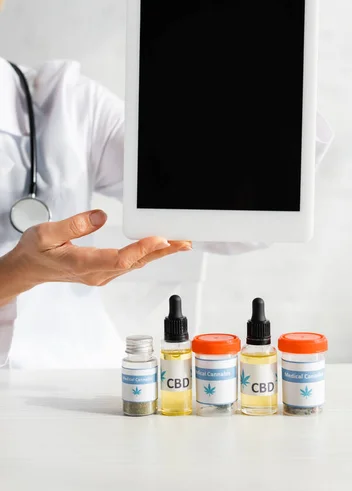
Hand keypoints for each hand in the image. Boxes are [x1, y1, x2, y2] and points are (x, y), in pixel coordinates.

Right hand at [2, 210, 190, 294]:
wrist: (29, 269)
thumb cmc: (36, 251)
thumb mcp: (46, 233)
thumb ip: (74, 225)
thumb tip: (100, 216)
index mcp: (82, 264)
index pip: (119, 259)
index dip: (141, 250)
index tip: (159, 239)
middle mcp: (97, 273)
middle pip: (135, 263)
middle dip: (161, 251)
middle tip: (183, 241)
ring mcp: (102, 274)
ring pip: (136, 264)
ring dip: (159, 253)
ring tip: (180, 242)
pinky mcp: (104, 271)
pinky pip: (131, 263)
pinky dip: (148, 254)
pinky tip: (160, 246)